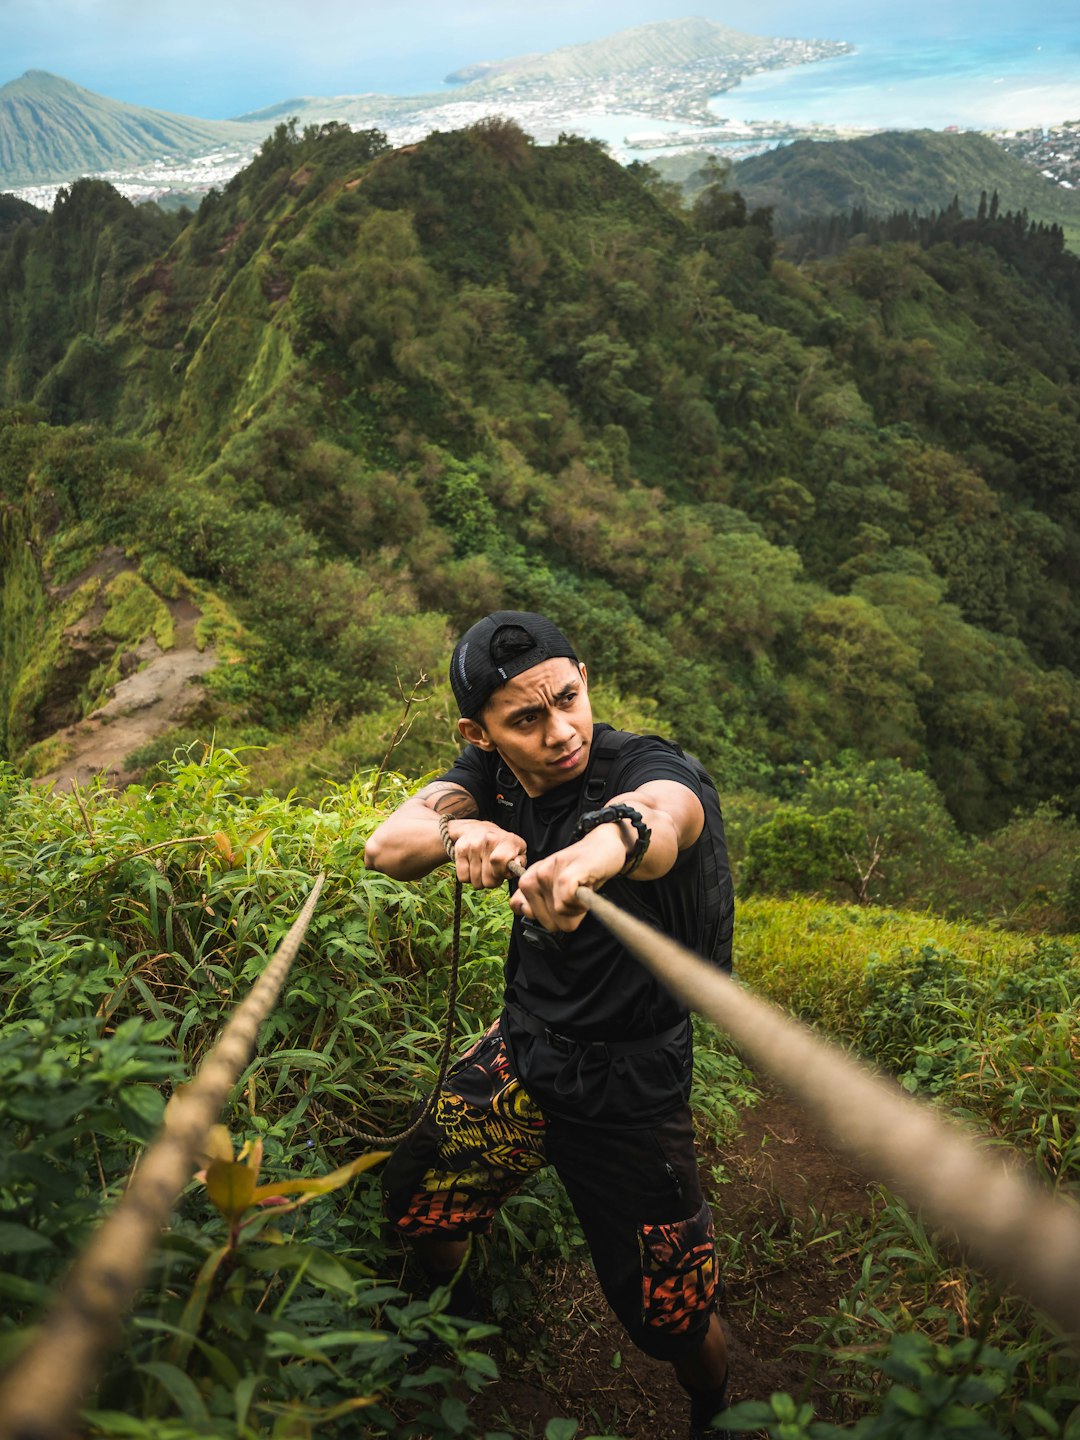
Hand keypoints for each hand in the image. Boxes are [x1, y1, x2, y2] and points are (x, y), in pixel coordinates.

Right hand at [449, 820, 526, 888]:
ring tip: (484, 869)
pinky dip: (468, 878)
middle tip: (494, 872)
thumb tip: (515, 865)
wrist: (477, 829)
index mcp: (506, 840)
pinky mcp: (460, 850)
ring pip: (475, 882)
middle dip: (492, 881)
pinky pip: (463, 878)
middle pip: (488, 879)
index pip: (499, 861)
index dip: (501, 873)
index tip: (503, 872)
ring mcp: (472, 845)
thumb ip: (520, 861)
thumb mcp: (518, 850)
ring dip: (480, 881)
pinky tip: (473, 868)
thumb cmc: (502, 846)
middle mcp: (488, 840)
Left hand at [509, 826, 626, 932]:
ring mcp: (548, 874)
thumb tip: (526, 912)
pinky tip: (586, 890)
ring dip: (576, 910)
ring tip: (581, 891)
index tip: (558, 903)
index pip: (520, 908)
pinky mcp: (566, 876)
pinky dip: (581, 905)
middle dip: (565, 917)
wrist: (605, 844)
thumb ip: (536, 899)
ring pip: (559, 915)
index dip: (544, 914)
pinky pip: (566, 905)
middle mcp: (535, 876)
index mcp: (529, 878)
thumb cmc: (582, 868)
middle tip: (575, 897)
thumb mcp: (555, 884)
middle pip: (547, 921)